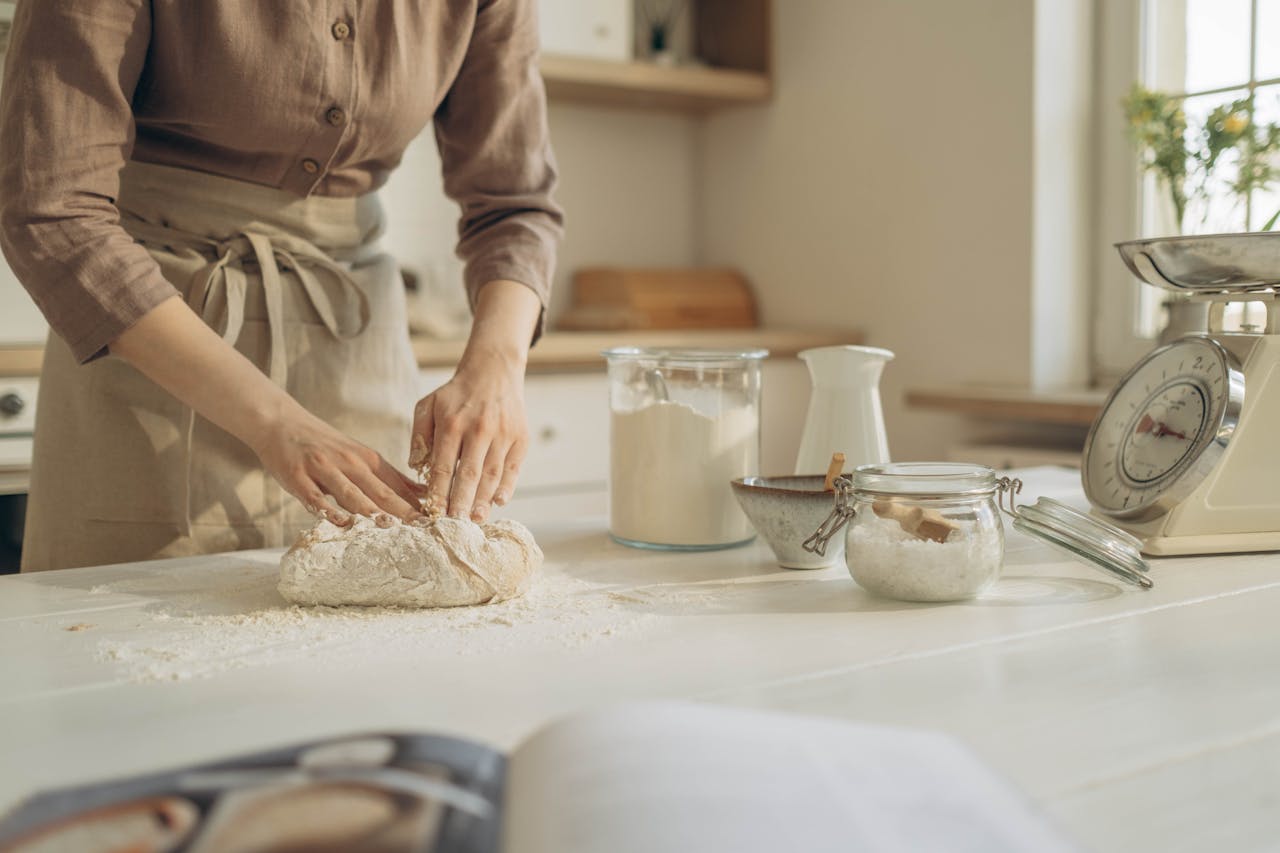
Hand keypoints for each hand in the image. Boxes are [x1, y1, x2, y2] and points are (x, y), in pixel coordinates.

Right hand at [250, 408, 424, 524]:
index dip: (419, 505)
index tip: (438, 521)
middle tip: (425, 531)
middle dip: (404, 512)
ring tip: (391, 529)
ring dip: (372, 512)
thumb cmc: (326, 446)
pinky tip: (340, 523)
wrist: (282, 423)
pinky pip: (314, 497)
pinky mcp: (298, 477)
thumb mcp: (361, 456)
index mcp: (369, 460)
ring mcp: (324, 469)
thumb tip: (423, 495)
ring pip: (351, 494)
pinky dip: (328, 510)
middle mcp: (350, 463)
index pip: (399, 485)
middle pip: (381, 492)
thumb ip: (389, 478)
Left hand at [410, 350, 527, 521]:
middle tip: (454, 528)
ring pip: (492, 475)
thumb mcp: (427, 406)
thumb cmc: (455, 395)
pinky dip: (507, 487)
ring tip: (475, 521)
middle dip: (461, 504)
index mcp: (452, 423)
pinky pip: (513, 468)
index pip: (444, 466)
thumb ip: (418, 435)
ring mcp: (503, 434)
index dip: (439, 493)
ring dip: (484, 501)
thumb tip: (417, 468)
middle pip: (469, 475)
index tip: (434, 515)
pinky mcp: (521, 438)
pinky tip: (498, 502)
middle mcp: (479, 429)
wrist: (494, 372)